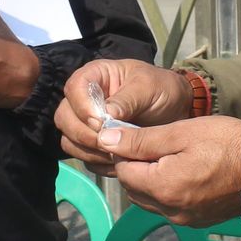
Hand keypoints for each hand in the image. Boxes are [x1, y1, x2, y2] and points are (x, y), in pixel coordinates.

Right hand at [56, 59, 193, 169]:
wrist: (176, 111)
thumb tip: (106, 115)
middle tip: (110, 144)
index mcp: (95, 76)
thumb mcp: (149, 87)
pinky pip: (83, 157)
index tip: (102, 122)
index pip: (74, 88)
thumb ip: (127, 99)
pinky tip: (118, 162)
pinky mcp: (92, 144)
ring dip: (89, 152)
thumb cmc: (162, 90)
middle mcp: (84, 99)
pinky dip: (98, 163)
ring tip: (116, 155)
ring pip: (69, 140)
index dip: (83, 107)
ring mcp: (85, 123)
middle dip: (84, 134)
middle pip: (64, 117)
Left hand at [93, 115, 240, 225]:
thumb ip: (140, 140)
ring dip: (150, 181)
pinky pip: (168, 208)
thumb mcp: (180, 133)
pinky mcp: (196, 222)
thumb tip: (104, 141)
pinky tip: (183, 173)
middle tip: (155, 145)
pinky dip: (166, 192)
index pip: (122, 171)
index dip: (125, 151)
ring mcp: (184, 219)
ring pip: (149, 201)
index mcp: (162, 187)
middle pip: (133, 188)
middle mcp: (170, 210)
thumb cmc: (225, 143)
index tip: (139, 136)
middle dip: (136, 167)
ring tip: (171, 158)